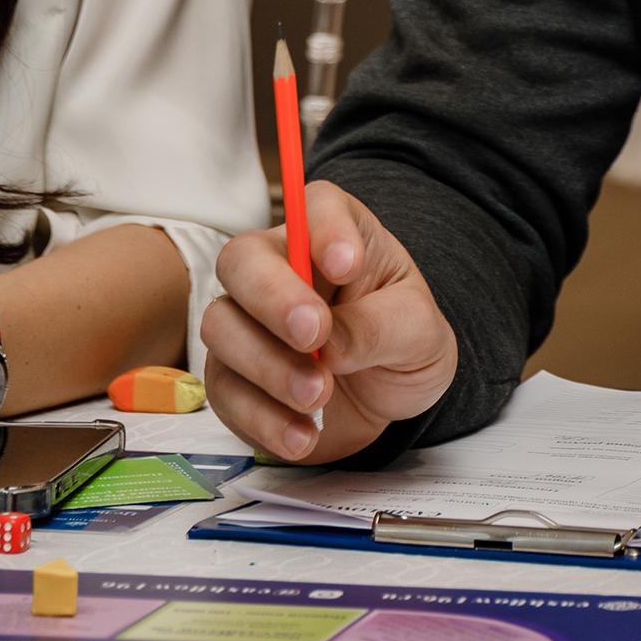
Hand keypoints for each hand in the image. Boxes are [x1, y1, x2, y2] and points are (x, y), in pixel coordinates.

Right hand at [202, 181, 456, 462]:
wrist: (387, 397)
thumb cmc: (403, 339)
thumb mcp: (418, 329)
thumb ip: (382, 327)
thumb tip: (332, 346)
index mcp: (334, 232)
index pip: (317, 207)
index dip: (325, 230)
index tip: (348, 264)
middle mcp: (279, 265)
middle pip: (243, 260)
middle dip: (273, 298)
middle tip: (314, 334)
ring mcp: (247, 320)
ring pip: (221, 326)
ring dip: (267, 364)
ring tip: (319, 394)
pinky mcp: (233, 376)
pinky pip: (226, 391)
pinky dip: (263, 417)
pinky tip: (303, 434)